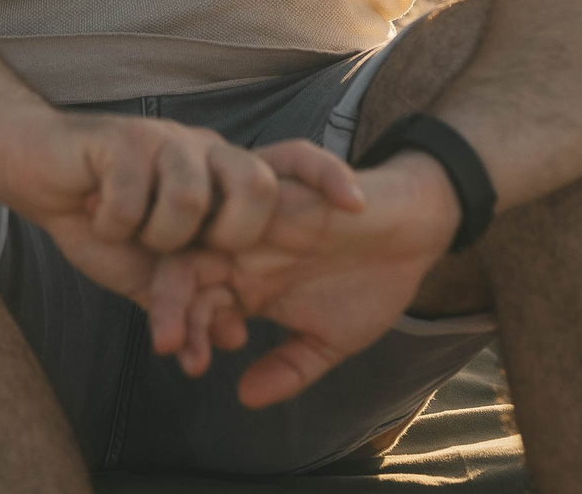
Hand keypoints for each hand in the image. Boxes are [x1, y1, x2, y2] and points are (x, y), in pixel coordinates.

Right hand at [8, 112, 361, 281]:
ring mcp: (163, 141)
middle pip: (252, 181)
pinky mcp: (121, 137)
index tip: (358, 206)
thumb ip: (192, 299)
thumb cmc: (95, 217)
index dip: (325, 177)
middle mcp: (200, 151)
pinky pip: (133, 194)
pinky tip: (96, 209)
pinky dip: (111, 217)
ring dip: (151, 233)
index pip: (288, 161)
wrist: (33, 171)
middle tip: (193, 251)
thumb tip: (235, 338)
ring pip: (187, 198)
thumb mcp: (151, 271)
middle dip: (228, 229)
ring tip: (126, 229)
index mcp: (217, 178)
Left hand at [155, 153, 461, 402]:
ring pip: (201, 228)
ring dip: (191, 265)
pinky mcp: (286, 182)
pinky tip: (250, 255)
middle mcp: (240, 246)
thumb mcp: (329, 340)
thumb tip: (245, 399)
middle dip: (168, 304)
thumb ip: (289, 368)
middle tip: (169, 343)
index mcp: (243, 283)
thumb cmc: (368, 285)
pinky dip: (252, 210)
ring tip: (197, 305)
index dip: (186, 335)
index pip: (195, 306)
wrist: (413, 236)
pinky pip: (253, 189)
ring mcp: (258, 213)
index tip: (192, 368)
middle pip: (181, 266)